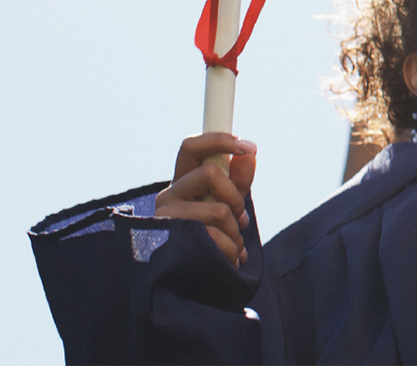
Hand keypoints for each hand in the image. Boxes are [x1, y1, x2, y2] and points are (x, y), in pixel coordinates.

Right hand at [155, 133, 257, 266]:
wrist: (195, 276)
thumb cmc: (212, 232)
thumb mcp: (228, 201)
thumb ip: (239, 178)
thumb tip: (250, 152)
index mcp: (181, 180)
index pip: (190, 146)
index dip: (219, 140)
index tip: (248, 146)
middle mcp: (168, 195)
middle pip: (209, 174)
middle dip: (235, 196)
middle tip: (240, 218)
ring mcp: (167, 219)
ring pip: (218, 210)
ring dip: (236, 231)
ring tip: (234, 244)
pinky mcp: (173, 243)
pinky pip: (215, 238)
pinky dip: (232, 250)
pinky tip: (231, 258)